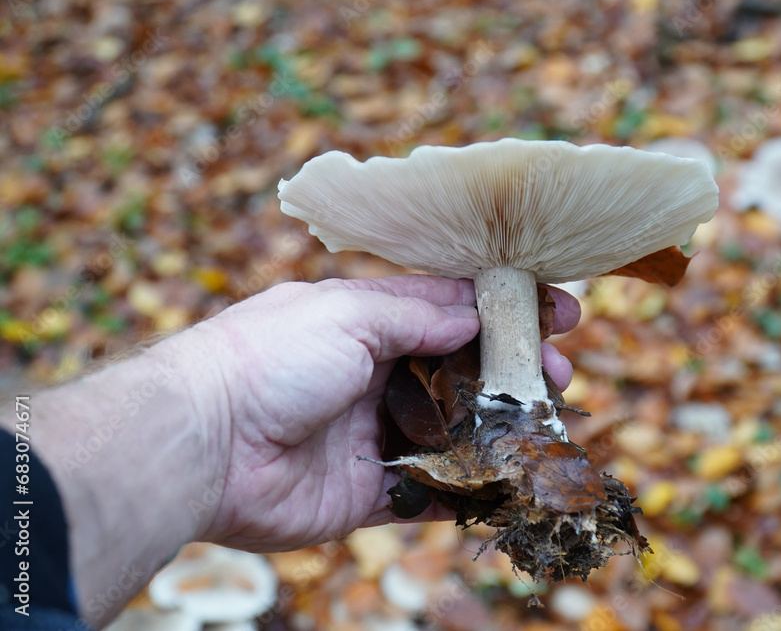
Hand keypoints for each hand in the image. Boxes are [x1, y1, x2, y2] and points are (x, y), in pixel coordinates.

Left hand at [187, 275, 580, 551]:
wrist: (202, 445)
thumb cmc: (268, 358)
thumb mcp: (347, 312)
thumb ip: (415, 315)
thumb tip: (474, 313)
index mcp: (364, 321)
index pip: (447, 308)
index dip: (501, 307)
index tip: (555, 310)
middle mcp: (372, 375)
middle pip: (459, 370)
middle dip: (511, 368)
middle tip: (560, 372)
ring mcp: (370, 433)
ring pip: (451, 429)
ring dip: (499, 426)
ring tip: (546, 421)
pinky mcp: (366, 490)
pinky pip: (426, 490)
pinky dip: (465, 487)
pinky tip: (509, 478)